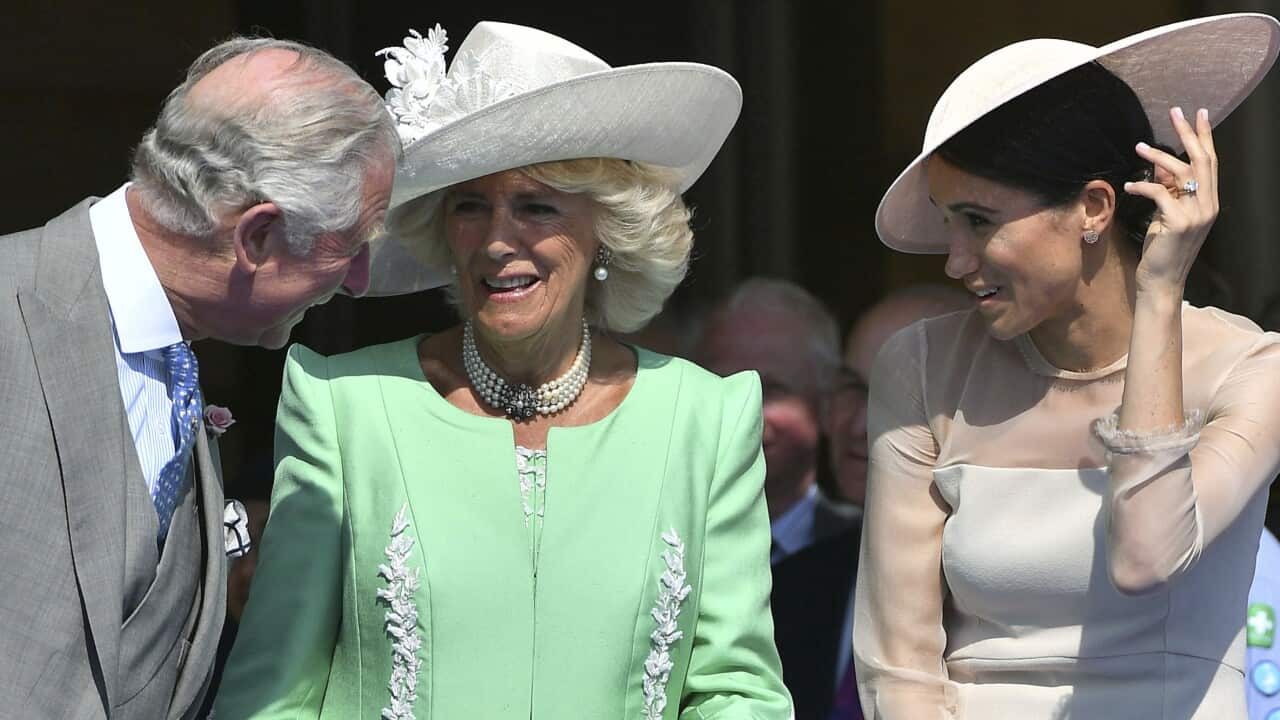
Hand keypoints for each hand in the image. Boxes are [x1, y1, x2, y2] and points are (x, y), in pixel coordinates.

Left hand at [1124, 107, 1219, 294]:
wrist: (1161, 280)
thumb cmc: (1162, 248)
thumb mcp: (1166, 214)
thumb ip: (1169, 190)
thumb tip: (1159, 166)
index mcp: (1209, 201)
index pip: (1210, 162)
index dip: (1204, 137)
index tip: (1199, 113)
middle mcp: (1208, 205)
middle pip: (1201, 160)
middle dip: (1189, 133)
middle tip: (1176, 110)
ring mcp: (1196, 214)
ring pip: (1181, 173)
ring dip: (1158, 157)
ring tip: (1139, 147)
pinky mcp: (1178, 223)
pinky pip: (1160, 194)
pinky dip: (1143, 187)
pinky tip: (1129, 187)